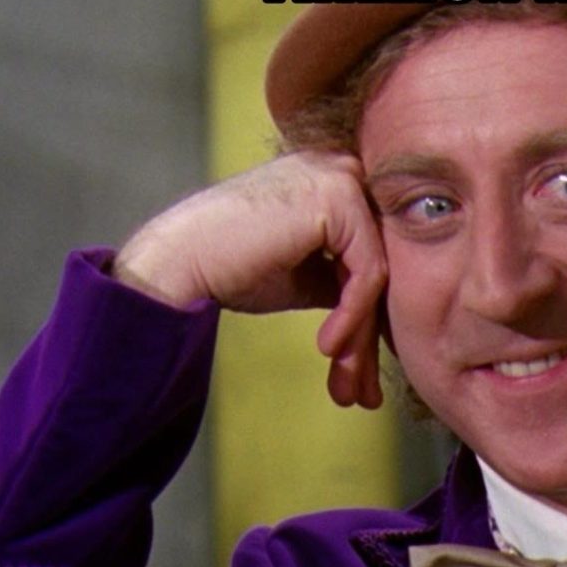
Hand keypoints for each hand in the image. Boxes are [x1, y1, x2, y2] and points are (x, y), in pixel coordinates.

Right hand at [114, 153, 386, 407]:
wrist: (178, 262)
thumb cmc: (233, 268)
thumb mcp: (306, 276)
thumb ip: (347, 280)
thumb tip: (387, 317)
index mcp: (337, 182)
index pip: (372, 258)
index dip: (368, 322)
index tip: (359, 376)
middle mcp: (344, 170)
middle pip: (380, 267)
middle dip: (369, 340)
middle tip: (361, 396)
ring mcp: (343, 178)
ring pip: (378, 276)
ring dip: (360, 340)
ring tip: (344, 387)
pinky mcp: (339, 195)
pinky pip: (367, 272)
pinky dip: (352, 316)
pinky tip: (328, 348)